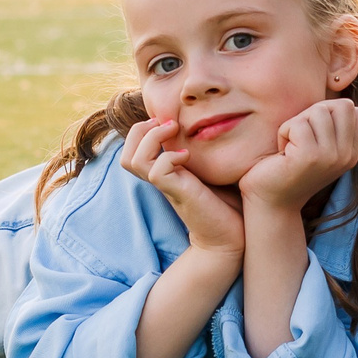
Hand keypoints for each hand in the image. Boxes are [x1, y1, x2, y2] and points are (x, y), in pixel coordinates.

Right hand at [120, 119, 244, 256]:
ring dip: (151, 138)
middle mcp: (161, 180)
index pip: (133, 150)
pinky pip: (156, 172)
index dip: (142, 130)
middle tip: (166, 122)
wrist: (232, 236)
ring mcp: (167, 187)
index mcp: (165, 172)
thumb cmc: (227, 204)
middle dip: (140, 130)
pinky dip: (169, 157)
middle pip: (126, 154)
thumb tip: (216, 125)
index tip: (167, 120)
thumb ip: (205, 151)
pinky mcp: (178, 194)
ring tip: (174, 130)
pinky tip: (188, 156)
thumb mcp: (212, 170)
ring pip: (133, 161)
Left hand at [238, 99, 357, 214]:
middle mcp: (347, 155)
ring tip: (290, 147)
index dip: (327, 113)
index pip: (354, 109)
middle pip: (339, 105)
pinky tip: (282, 153)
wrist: (271, 203)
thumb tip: (344, 98)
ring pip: (317, 111)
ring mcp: (331, 157)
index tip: (312, 136)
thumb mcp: (319, 146)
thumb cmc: (288, 168)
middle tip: (299, 138)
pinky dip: (284, 133)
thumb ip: (333, 125)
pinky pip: (297, 123)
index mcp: (352, 152)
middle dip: (313, 114)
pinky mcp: (310, 157)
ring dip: (296, 124)